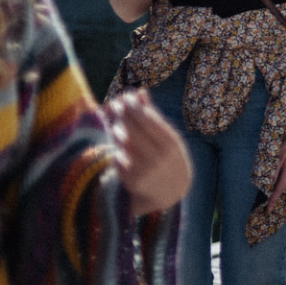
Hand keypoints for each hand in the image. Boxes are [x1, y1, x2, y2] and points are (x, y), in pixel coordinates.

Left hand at [106, 92, 190, 216]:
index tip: (124, 96)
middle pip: (134, 128)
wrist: (170, 193)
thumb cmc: (167, 158)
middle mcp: (160, 156)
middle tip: (113, 104)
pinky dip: (117, 148)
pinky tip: (118, 144)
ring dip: (117, 128)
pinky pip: (118, 159)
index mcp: (171, 143)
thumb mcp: (167, 138)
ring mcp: (146, 169)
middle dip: (122, 113)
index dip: (134, 106)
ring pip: (124, 142)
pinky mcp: (133, 180)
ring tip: (115, 122)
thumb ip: (152, 115)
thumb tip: (139, 91)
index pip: (148, 119)